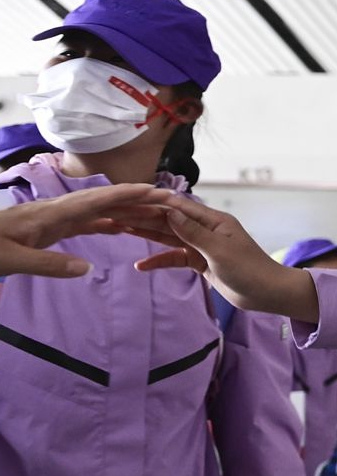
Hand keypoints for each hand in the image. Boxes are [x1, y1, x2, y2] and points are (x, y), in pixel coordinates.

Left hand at [0, 184, 164, 276]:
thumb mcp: (13, 260)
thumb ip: (49, 265)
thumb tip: (87, 269)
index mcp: (52, 215)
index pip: (97, 200)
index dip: (128, 194)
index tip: (156, 190)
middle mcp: (58, 211)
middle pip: (104, 200)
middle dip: (136, 198)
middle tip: (168, 200)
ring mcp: (55, 218)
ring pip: (98, 209)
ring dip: (126, 209)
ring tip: (153, 212)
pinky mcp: (51, 228)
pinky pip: (86, 222)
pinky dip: (107, 222)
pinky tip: (119, 228)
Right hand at [123, 194, 319, 321]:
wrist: (267, 294)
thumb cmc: (250, 270)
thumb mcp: (219, 251)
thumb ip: (192, 232)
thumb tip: (168, 211)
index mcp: (213, 220)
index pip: (177, 207)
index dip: (151, 204)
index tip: (126, 201)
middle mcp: (205, 229)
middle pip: (169, 220)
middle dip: (142, 217)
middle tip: (113, 214)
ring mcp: (202, 246)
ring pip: (169, 237)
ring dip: (146, 235)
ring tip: (119, 230)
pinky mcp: (201, 262)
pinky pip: (176, 258)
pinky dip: (160, 261)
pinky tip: (141, 267)